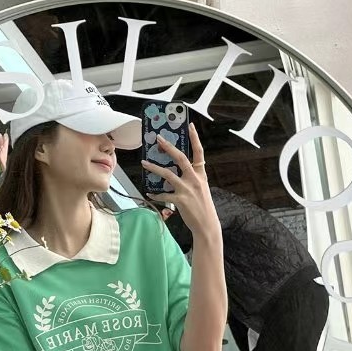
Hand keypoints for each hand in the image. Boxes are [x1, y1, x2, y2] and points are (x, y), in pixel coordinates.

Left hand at [142, 123, 219, 238]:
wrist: (207, 225)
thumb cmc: (203, 207)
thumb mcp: (201, 188)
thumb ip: (192, 178)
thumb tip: (176, 171)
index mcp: (201, 174)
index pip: (199, 152)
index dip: (194, 138)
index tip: (189, 125)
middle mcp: (195, 179)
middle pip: (181, 158)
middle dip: (168, 147)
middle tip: (158, 139)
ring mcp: (187, 189)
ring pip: (167, 174)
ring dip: (154, 168)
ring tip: (144, 163)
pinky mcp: (180, 200)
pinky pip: (164, 194)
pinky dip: (155, 194)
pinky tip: (149, 193)